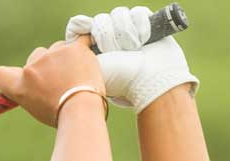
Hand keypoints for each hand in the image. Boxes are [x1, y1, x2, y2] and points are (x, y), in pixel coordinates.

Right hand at [0, 39, 107, 126]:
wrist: (81, 111)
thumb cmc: (62, 116)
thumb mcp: (37, 110)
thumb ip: (30, 94)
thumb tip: (35, 87)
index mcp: (18, 86)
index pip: (1, 74)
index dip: (11, 75)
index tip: (24, 78)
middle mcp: (31, 68)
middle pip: (36, 57)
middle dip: (47, 66)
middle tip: (61, 83)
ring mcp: (52, 55)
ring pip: (57, 49)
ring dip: (65, 59)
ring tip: (76, 78)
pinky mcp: (72, 48)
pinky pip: (78, 40)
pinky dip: (83, 47)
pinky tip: (85, 57)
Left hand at [63, 5, 197, 113]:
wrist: (151, 78)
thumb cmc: (121, 77)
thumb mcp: (92, 66)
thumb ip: (79, 48)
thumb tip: (79, 25)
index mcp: (95, 50)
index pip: (80, 27)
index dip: (83, 28)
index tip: (89, 35)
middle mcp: (111, 40)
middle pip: (100, 20)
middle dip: (108, 36)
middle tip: (116, 52)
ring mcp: (128, 32)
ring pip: (118, 14)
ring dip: (125, 32)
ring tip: (134, 48)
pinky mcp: (145, 24)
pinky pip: (137, 12)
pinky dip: (141, 26)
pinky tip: (144, 40)